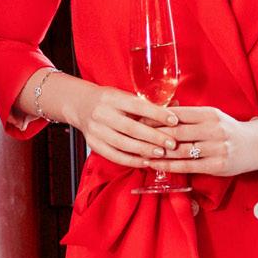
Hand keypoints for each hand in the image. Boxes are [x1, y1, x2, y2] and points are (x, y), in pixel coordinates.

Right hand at [63, 80, 182, 164]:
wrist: (80, 105)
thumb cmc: (110, 101)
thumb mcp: (124, 96)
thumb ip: (147, 103)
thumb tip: (177, 107)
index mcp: (112, 98)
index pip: (138, 106)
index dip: (157, 114)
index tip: (174, 120)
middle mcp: (102, 113)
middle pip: (131, 128)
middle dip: (154, 137)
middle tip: (172, 143)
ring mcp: (96, 130)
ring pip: (123, 144)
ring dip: (144, 150)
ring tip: (162, 154)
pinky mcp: (93, 144)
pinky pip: (114, 155)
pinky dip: (131, 160)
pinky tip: (146, 162)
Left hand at [142, 108, 257, 178]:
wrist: (257, 146)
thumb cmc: (229, 130)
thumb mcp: (213, 117)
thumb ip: (190, 116)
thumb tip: (161, 113)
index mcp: (209, 114)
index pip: (176, 115)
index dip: (154, 117)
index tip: (137, 119)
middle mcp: (213, 130)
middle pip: (176, 132)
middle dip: (152, 135)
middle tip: (132, 136)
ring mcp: (216, 149)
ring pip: (180, 150)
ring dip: (157, 152)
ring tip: (139, 152)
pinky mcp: (217, 166)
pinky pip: (188, 166)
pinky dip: (169, 166)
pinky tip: (155, 165)